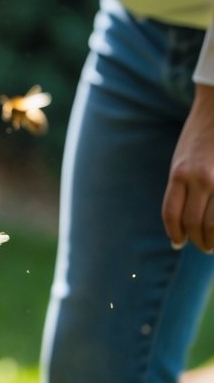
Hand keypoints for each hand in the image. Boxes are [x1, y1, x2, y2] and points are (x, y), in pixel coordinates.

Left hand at [162, 83, 213, 252]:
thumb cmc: (201, 136)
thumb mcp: (182, 158)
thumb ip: (181, 185)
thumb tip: (181, 217)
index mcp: (179, 173)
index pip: (172, 214)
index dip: (174, 233)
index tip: (177, 243)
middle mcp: (200, 178)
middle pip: (194, 223)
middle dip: (196, 240)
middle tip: (201, 247)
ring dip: (213, 240)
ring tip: (213, 245)